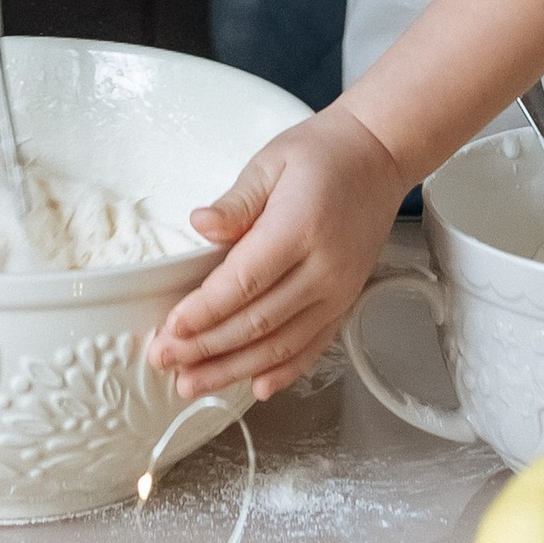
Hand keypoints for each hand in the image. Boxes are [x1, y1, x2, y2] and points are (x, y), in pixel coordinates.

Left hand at [145, 104, 408, 401]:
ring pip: (282, 345)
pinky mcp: (345, 303)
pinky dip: (284, 371)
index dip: (205, 311)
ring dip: (235, 369)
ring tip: (194, 383)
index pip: (244, 282)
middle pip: (258, 322)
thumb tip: (199, 223)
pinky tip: (256, 387)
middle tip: (166, 361)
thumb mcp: (270, 163)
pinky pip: (313, 346)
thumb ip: (236, 201)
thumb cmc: (320, 155)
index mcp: (299, 229)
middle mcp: (323, 270)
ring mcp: (338, 292)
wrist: (378, 158)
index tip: (171, 329)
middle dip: (207, 348)